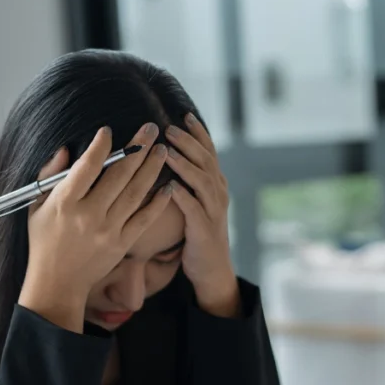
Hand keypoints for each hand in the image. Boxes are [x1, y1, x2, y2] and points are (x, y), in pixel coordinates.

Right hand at [18, 123, 171, 331]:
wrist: (57, 283)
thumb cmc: (44, 241)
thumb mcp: (36, 207)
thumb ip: (50, 176)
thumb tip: (66, 149)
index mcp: (65, 203)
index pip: (86, 167)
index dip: (100, 147)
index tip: (109, 130)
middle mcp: (88, 215)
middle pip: (118, 176)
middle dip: (136, 149)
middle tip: (151, 128)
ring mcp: (108, 230)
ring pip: (135, 194)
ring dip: (151, 169)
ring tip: (162, 149)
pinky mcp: (122, 244)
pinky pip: (144, 219)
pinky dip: (157, 202)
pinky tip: (169, 186)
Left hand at [165, 114, 239, 317]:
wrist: (212, 269)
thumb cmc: (197, 234)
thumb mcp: (197, 202)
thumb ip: (189, 181)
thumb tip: (169, 157)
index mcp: (216, 185)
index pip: (209, 152)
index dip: (198, 133)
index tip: (184, 114)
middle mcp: (218, 194)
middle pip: (205, 160)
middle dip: (187, 142)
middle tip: (168, 128)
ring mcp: (213, 211)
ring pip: (201, 180)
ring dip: (184, 164)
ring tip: (166, 151)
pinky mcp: (204, 229)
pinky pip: (194, 209)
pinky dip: (182, 196)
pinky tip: (169, 186)